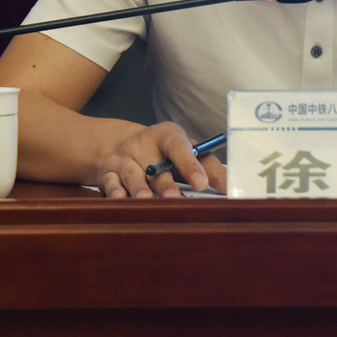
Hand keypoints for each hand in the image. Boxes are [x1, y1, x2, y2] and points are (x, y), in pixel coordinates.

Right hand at [95, 121, 228, 198]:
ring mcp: (123, 158)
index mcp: (167, 135)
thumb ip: (209, 166)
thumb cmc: (165, 153)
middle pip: (155, 165)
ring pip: (131, 174)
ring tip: (146, 200)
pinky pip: (109, 182)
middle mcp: (143, 144)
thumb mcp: (187, 151)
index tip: (201, 183)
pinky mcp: (107, 172)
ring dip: (139, 188)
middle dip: (164, 183)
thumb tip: (230, 187)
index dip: (190, 164)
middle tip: (173, 198)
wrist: (124, 145)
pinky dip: (112, 191)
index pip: (179, 146)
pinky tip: (119, 199)